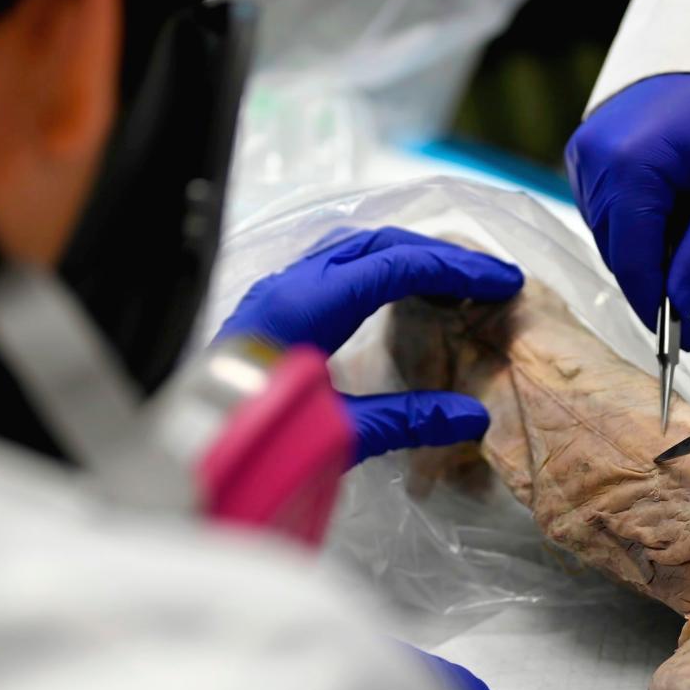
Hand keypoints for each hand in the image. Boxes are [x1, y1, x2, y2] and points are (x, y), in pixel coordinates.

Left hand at [218, 228, 523, 462]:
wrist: (186, 445)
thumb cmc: (256, 436)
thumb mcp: (338, 432)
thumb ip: (405, 420)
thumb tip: (473, 417)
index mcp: (311, 303)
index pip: (398, 264)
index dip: (457, 269)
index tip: (503, 281)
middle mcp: (292, 283)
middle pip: (378, 244)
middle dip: (438, 255)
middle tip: (486, 278)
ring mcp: (277, 291)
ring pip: (352, 251)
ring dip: (406, 258)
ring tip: (449, 284)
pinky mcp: (268, 307)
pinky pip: (331, 268)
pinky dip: (374, 271)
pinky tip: (394, 295)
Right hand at [565, 74, 689, 349]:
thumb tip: (680, 307)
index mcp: (626, 168)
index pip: (632, 262)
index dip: (656, 307)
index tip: (682, 341)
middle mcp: (592, 161)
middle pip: (619, 251)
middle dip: (655, 280)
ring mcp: (582, 155)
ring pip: (611, 234)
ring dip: (648, 249)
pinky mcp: (585, 152)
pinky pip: (607, 208)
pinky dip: (638, 223)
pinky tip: (673, 207)